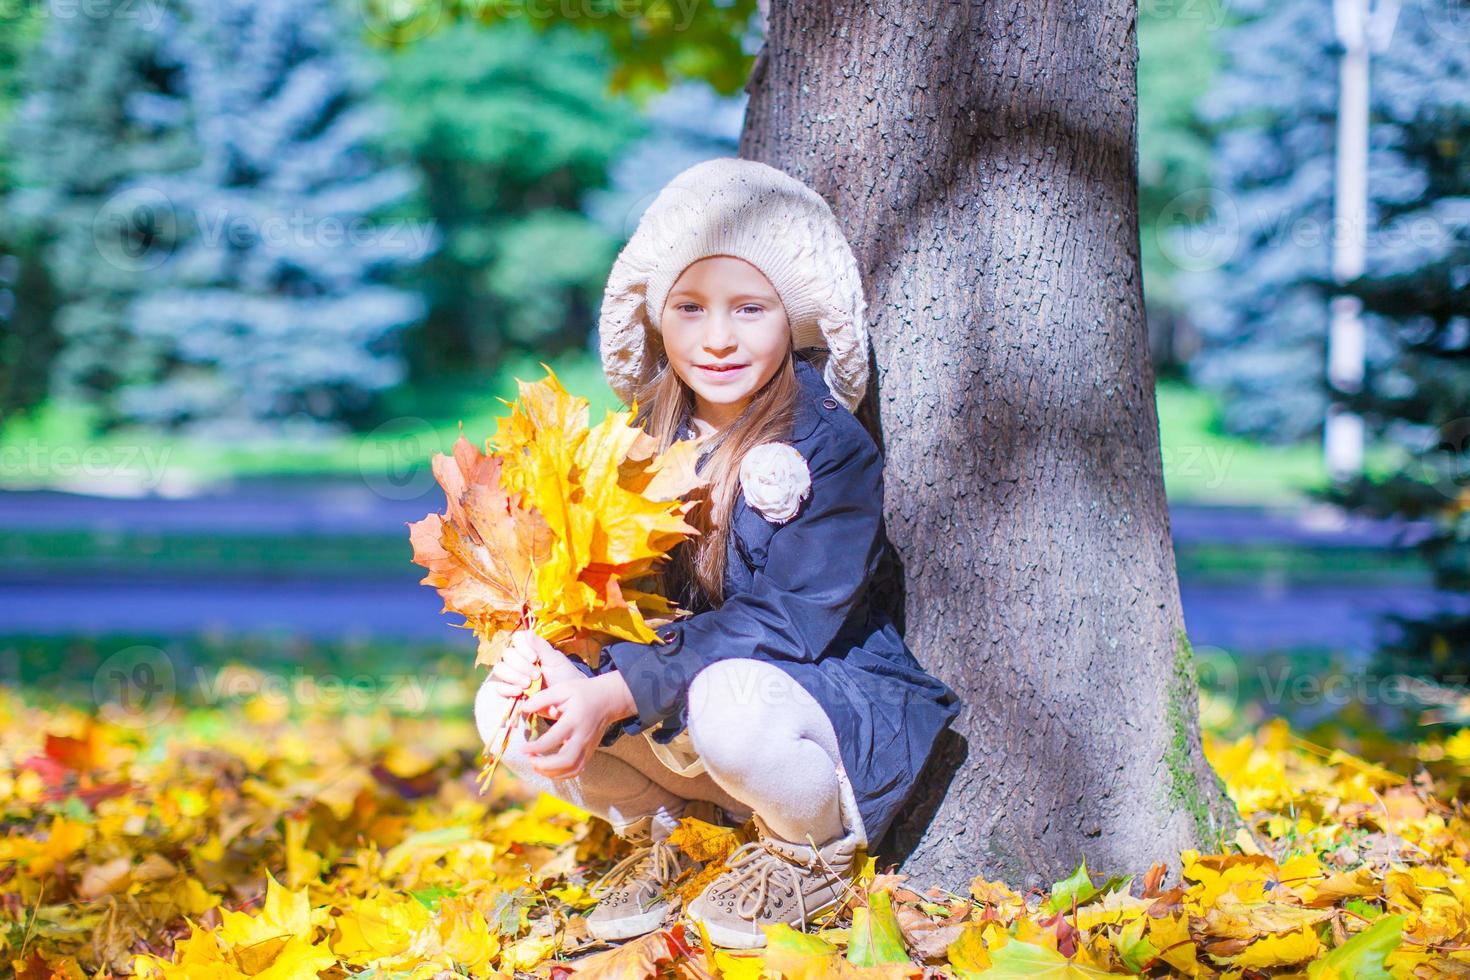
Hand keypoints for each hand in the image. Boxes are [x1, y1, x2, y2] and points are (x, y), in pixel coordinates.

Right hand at [488, 630, 586, 700]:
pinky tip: (520, 692)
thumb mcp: (556, 660)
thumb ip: (542, 646)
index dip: (523, 647)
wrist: (568, 700)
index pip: (516, 639)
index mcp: (530, 649)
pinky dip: (507, 689)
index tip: (535, 658)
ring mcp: (512, 676)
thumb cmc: (564, 676)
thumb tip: (529, 632)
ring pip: (500, 669)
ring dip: (513, 676)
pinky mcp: (509, 691)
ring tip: (528, 684)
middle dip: (522, 665)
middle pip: (507, 655)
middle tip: (537, 675)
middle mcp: (519, 660)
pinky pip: (499, 687)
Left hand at [516, 672, 637, 778]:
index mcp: (574, 720)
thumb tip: (524, 709)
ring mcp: (588, 746)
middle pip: (566, 760)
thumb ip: (542, 699)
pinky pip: (577, 770)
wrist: (609, 699)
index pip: (554, 739)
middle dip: (544, 765)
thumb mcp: (563, 689)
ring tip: (536, 765)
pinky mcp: (590, 752)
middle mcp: (582, 736)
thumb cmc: (584, 693)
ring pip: (572, 769)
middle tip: (530, 759)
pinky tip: (549, 769)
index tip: (523, 748)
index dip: (536, 747)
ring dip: (552, 773)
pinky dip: (562, 775)